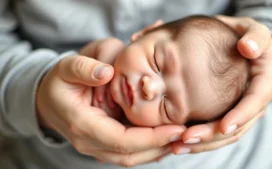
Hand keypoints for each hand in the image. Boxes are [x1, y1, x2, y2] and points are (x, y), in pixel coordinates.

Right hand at [37, 45, 184, 166]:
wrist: (49, 100)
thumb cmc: (60, 82)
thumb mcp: (67, 68)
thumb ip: (84, 68)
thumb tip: (106, 72)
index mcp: (82, 125)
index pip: (121, 140)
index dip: (151, 138)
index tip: (176, 129)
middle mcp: (90, 142)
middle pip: (130, 155)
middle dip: (160, 147)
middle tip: (187, 135)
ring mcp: (97, 146)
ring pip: (131, 158)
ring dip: (158, 151)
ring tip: (182, 139)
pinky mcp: (104, 144)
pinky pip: (129, 152)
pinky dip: (149, 149)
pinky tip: (167, 140)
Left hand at [171, 15, 271, 153]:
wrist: (246, 47)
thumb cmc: (249, 38)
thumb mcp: (255, 32)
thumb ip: (256, 37)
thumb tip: (248, 48)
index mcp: (264, 84)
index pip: (254, 103)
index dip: (240, 116)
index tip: (223, 126)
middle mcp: (255, 102)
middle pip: (237, 127)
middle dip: (212, 136)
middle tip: (186, 138)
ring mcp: (242, 111)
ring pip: (225, 135)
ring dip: (203, 144)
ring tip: (177, 147)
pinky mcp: (229, 114)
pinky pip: (216, 132)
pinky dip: (200, 140)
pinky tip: (180, 142)